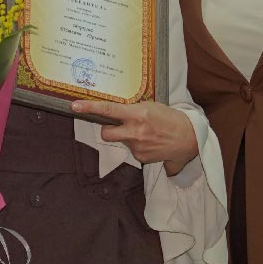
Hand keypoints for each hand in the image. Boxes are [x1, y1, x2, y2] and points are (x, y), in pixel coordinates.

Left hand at [70, 99, 198, 175]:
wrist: (188, 139)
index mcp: (138, 114)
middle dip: (107, 130)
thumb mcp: (151, 107)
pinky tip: (150, 142)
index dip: (90, 108)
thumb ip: (133, 109)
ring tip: (145, 134)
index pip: (108, 110)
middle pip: (106, 133)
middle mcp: (135, 131)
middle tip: (117, 126)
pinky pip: (132, 150)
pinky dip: (138, 146)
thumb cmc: (170, 119)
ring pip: (121, 141)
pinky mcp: (140, 158)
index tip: (75, 105)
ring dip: (127, 137)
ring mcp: (137, 146)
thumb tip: (115, 111)